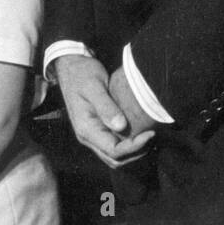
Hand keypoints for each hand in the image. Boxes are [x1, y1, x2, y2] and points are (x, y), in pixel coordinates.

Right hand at [55, 54, 154, 169]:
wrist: (71, 66)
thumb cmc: (82, 73)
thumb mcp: (94, 87)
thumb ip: (106, 107)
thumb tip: (121, 127)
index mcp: (86, 129)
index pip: (113, 151)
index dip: (134, 147)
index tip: (151, 133)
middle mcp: (87, 136)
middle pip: (114, 159)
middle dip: (135, 152)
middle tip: (152, 136)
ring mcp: (92, 133)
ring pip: (114, 155)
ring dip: (133, 150)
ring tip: (149, 135)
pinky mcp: (97, 128)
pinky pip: (114, 144)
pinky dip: (128, 143)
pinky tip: (140, 131)